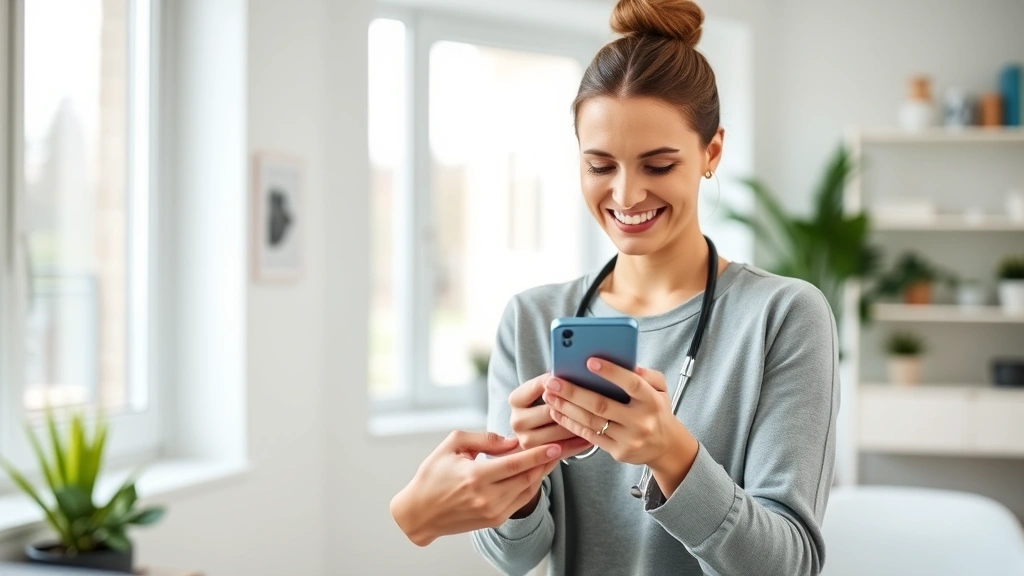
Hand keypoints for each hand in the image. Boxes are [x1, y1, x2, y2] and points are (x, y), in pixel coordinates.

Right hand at [390, 431, 564, 546]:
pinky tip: (537, 471)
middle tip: (565, 446)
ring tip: (555, 456)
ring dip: (543, 473)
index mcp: (475, 477)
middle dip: (548, 462)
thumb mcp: (453, 445)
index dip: (538, 454)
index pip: (515, 464)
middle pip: (527, 477)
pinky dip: (532, 485)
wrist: (420, 512)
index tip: (556, 445)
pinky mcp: (494, 520)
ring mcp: (492, 512)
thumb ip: (484, 439)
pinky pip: (521, 500)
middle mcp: (486, 497)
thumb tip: (512, 440)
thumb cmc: (433, 474)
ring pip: (527, 490)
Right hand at [509, 373, 593, 458]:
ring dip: (578, 425)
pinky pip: (562, 449)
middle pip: (549, 411)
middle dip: (572, 405)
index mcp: (515, 399)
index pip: (540, 386)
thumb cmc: (545, 406)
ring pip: (558, 431)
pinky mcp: (536, 456)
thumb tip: (576, 371)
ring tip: (598, 419)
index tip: (580, 375)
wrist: (535, 433)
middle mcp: (516, 421)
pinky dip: (578, 443)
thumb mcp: (543, 392)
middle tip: (596, 399)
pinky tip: (593, 438)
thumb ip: (554, 383)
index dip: (561, 381)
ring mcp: (524, 440)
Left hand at [541, 360, 699, 494]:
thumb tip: (628, 364)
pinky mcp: (618, 451)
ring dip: (566, 408)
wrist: (665, 446)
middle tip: (553, 380)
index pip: (632, 384)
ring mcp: (629, 438)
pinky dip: (571, 424)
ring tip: (550, 395)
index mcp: (652, 400)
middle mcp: (641, 421)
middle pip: (602, 404)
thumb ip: (646, 374)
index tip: (589, 361)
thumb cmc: (656, 410)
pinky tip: (557, 412)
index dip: (611, 372)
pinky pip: (589, 436)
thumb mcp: (661, 389)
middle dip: (573, 392)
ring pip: (591, 421)